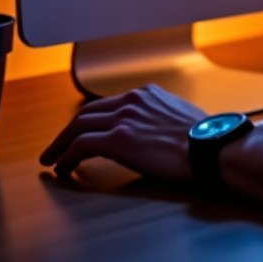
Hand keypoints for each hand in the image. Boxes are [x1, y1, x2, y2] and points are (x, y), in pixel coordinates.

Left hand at [40, 84, 204, 181]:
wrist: (209, 145)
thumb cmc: (202, 137)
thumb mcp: (179, 115)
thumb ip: (159, 116)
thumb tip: (153, 131)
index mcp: (147, 93)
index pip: (108, 104)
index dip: (91, 120)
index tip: (83, 132)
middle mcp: (133, 100)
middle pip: (87, 112)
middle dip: (68, 131)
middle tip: (57, 146)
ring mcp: (124, 117)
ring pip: (79, 125)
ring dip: (61, 143)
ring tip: (53, 158)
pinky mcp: (118, 139)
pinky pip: (81, 146)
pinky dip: (67, 156)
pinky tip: (63, 168)